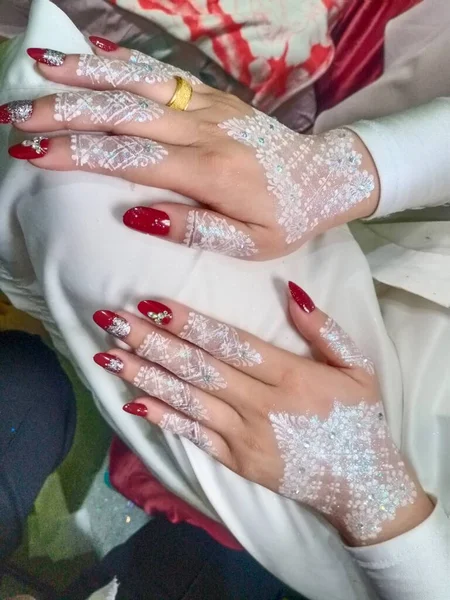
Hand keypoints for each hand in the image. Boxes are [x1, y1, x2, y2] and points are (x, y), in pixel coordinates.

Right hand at [3, 39, 378, 259]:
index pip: (130, 159)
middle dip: (64, 110)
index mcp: (210, 172)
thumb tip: (136, 215)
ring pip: (139, 82)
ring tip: (40, 64)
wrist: (326, 176)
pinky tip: (93, 53)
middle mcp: (204, 130)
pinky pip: (164, 73)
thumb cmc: (288, 217)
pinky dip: (125, 61)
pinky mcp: (215, 96)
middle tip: (16, 113)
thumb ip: (194, 228)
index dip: (78, 154)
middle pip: (124, 112)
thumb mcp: (250, 242)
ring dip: (87, 73)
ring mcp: (210, 106)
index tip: (33, 153)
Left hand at [91, 283, 430, 545]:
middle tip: (110, 320)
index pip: (231, 344)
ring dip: (146, 376)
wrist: (363, 487)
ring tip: (108, 355)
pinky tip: (133, 403)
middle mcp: (262, 406)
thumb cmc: (359, 421)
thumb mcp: (358, 368)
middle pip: (199, 369)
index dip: (189, 324)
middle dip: (152, 343)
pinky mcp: (237, 461)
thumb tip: (291, 293)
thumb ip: (324, 330)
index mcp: (292, 377)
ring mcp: (246, 437)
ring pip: (188, 401)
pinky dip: (164, 419)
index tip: (151, 304)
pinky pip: (195, 437)